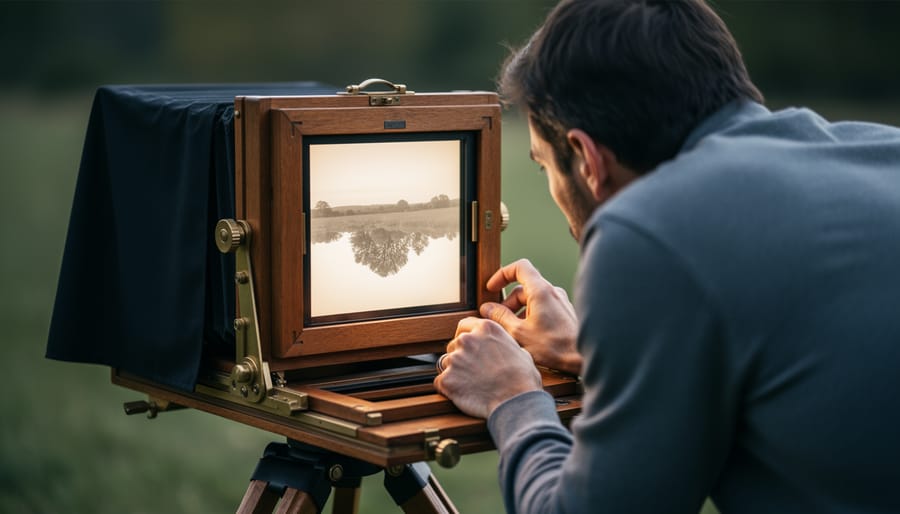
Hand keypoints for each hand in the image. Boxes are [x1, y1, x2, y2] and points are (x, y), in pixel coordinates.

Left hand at [433, 317, 542, 418]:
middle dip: (461, 357)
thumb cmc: (522, 378)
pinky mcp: (446, 379)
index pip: (464, 325)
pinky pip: (440, 382)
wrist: (515, 400)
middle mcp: (467, 340)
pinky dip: (448, 388)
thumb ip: (503, 344)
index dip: (466, 337)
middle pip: (454, 345)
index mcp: (485, 329)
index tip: (468, 347)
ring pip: (446, 364)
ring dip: (455, 373)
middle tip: (474, 371)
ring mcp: (454, 359)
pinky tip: (463, 394)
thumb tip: (502, 348)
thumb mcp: (520, 350)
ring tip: (472, 385)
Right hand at [480, 259, 582, 375]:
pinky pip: (542, 307)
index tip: (492, 288)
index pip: (519, 267)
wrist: (582, 358)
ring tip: (512, 331)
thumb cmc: (555, 347)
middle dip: (507, 303)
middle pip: (523, 288)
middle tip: (497, 320)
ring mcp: (560, 302)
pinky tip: (527, 335)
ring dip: (518, 311)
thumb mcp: (519, 333)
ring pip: (532, 299)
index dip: (502, 274)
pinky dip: (530, 315)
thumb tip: (487, 308)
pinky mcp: (564, 312)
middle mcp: (552, 292)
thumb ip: (500, 317)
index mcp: (540, 291)